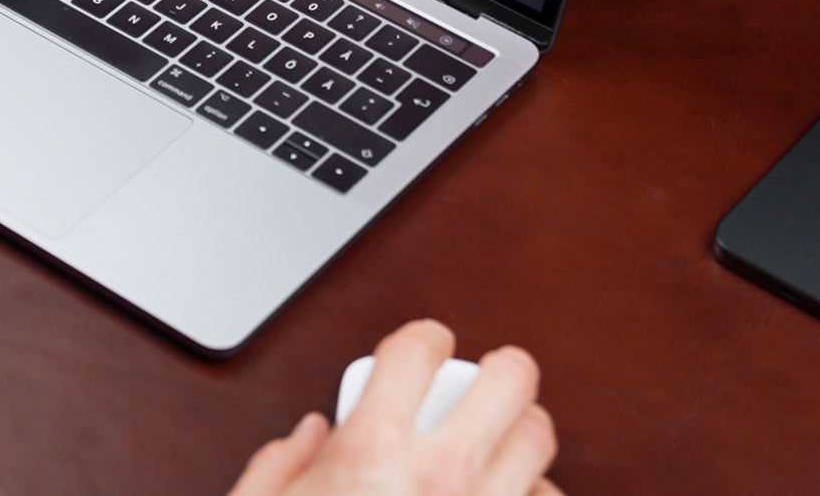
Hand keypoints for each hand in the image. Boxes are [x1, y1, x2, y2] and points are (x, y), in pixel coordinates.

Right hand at [227, 319, 561, 495]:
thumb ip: (277, 468)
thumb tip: (312, 435)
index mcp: (372, 452)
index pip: (419, 348)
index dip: (424, 339)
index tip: (424, 350)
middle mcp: (442, 479)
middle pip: (511, 381)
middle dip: (502, 373)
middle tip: (485, 386)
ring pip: (543, 444)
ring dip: (525, 439)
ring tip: (502, 450)